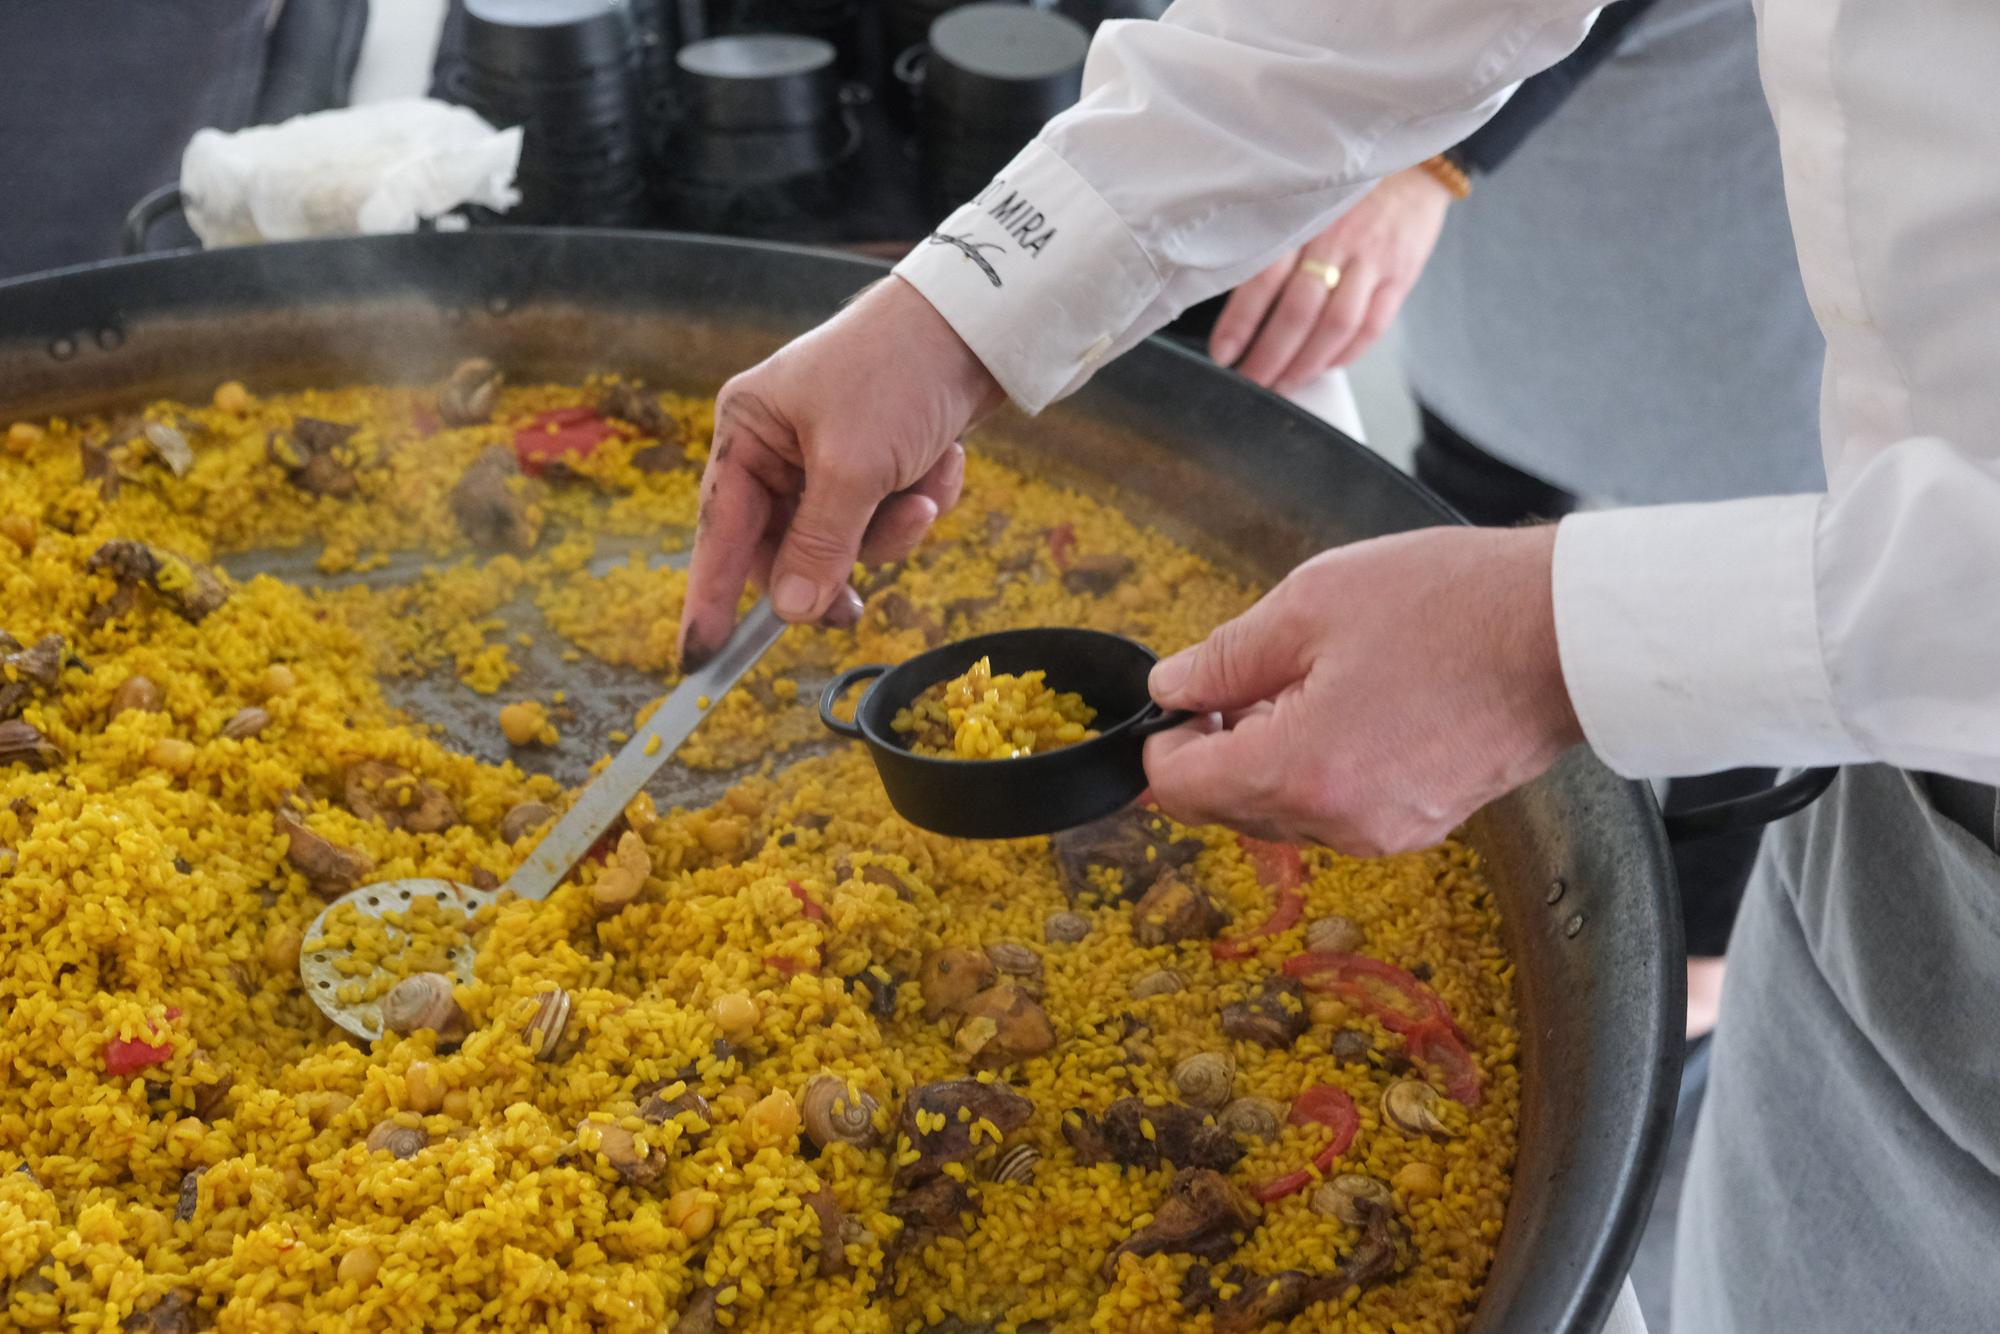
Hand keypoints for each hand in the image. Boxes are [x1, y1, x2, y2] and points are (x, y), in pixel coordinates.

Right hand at [679, 276, 1003, 665]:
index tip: (700, 659)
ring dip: (894, 528)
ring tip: (925, 491)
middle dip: (841, 561)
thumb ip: (818, 545)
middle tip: (857, 607)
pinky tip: (944, 461)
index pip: (718, 532)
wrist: (980, 324)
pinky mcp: (880, 461)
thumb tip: (789, 612)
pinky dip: (920, 500)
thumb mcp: (852, 467)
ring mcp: (831, 455)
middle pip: (788, 549)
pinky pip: (888, 516)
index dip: (710, 599)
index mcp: (748, 430)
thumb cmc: (898, 374)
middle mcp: (780, 444)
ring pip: (848, 540)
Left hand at [1143, 525, 1581, 854]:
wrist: (1567, 635)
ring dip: (1270, 758)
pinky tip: (1350, 707)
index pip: (1181, 788)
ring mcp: (1385, 831)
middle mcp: (1339, 822)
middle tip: (1245, 678)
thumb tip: (1173, 687)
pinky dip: (1322, 769)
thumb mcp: (1310, 605)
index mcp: (1300, 772)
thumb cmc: (1451, 608)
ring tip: (1308, 683)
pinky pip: (1338, 809)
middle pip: (1227, 808)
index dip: (1165, 740)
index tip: (1185, 698)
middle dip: (1218, 748)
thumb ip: (1225, 656)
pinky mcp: (1422, 823)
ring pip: (1282, 813)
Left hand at [1210, 166, 1453, 394]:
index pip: (1264, 278)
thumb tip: (1239, 306)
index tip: (1224, 353)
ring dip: (1305, 364)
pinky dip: (1346, 355)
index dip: (1241, 322)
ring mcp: (1372, 260)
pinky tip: (1325, 367)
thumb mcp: (1304, 206)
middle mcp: (1336, 240)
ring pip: (1336, 325)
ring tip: (1283, 384)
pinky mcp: (1400, 277)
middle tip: (1251, 381)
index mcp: (1303, 221)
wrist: (1416, 169)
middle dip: (1270, 356)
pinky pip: (1372, 327)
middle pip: (1299, 311)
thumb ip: (1277, 247)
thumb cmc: (1345, 194)